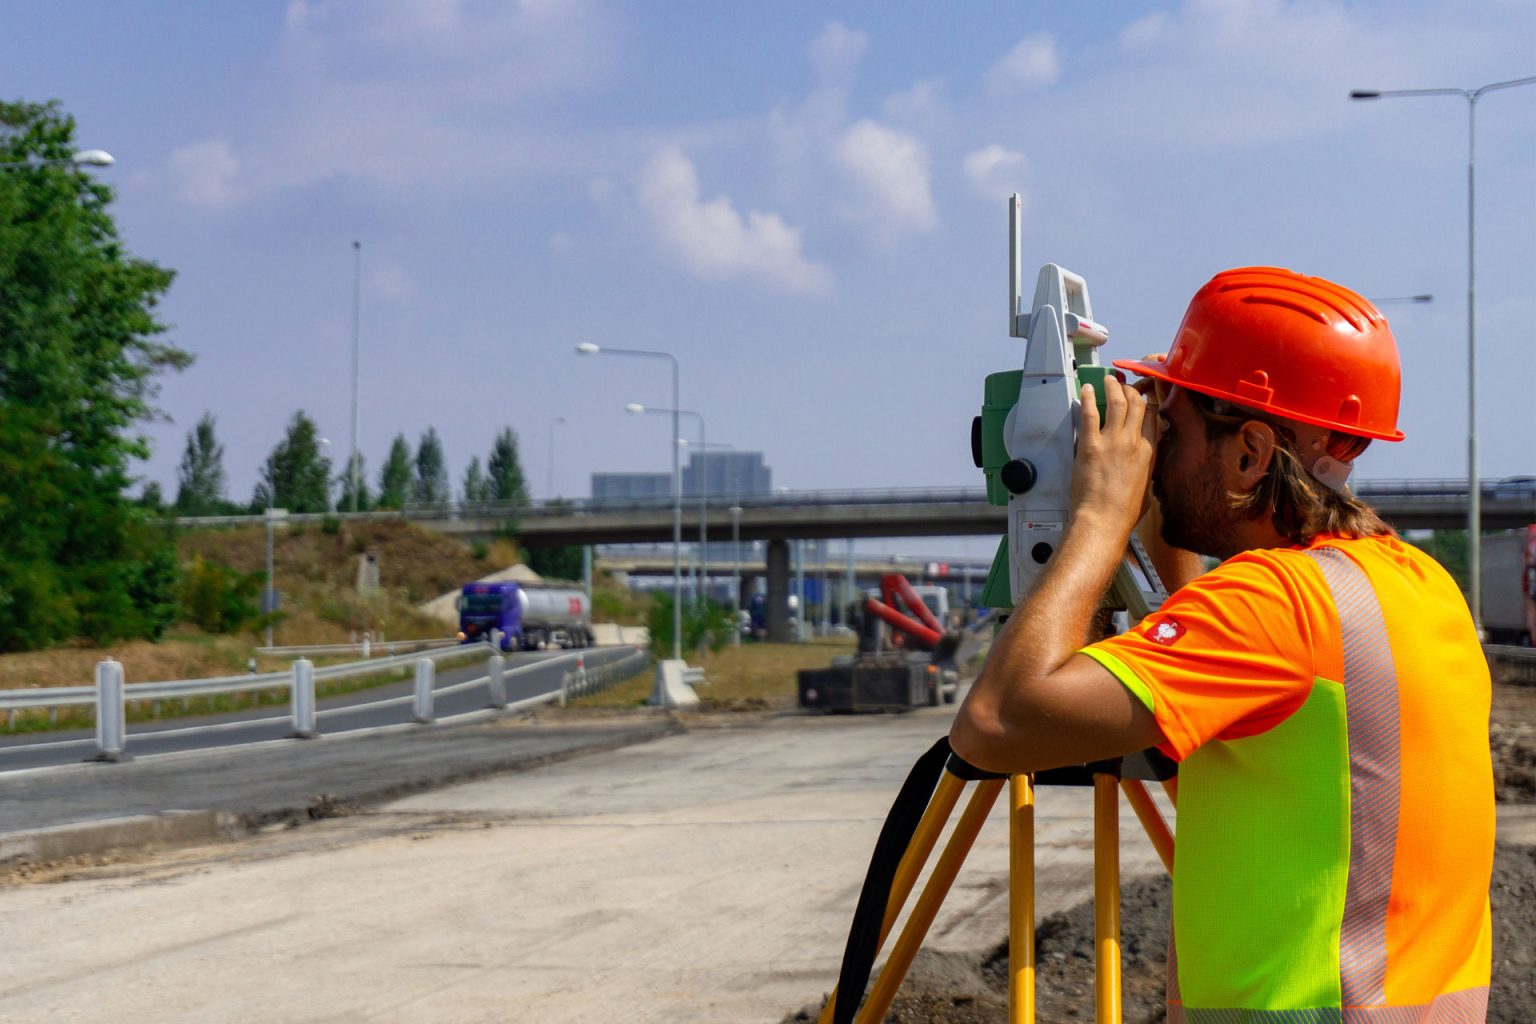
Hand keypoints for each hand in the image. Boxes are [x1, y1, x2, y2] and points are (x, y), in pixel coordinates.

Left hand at [1071, 375, 1152, 535]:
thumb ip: (1144, 470)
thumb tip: (1141, 466)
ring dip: (1113, 387)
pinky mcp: (1091, 445)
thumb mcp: (1144, 488)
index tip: (1140, 397)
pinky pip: (1090, 414)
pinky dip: (1088, 398)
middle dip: (1130, 390)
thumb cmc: (1123, 513)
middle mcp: (1133, 443)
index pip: (1151, 418)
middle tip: (1122, 384)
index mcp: (1148, 453)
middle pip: (1136, 405)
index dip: (1146, 403)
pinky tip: (1086, 389)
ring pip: (1117, 403)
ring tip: (1108, 379)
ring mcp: (1112, 442)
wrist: (1104, 520)